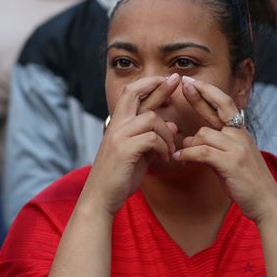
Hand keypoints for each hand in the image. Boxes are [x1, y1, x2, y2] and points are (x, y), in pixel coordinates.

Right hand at [84, 74, 179, 215]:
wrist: (101, 198)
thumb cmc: (119, 178)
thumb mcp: (139, 154)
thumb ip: (152, 137)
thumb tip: (173, 125)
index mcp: (117, 125)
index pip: (132, 95)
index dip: (151, 84)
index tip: (169, 79)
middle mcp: (116, 126)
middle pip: (134, 93)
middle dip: (158, 85)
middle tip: (175, 80)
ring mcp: (119, 136)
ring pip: (152, 119)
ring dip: (168, 134)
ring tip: (169, 150)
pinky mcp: (125, 149)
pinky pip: (153, 138)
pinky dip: (164, 147)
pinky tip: (163, 158)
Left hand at [173, 77, 276, 223]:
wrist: (266, 202)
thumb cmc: (244, 183)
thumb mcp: (229, 158)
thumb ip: (212, 145)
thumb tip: (190, 138)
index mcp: (240, 132)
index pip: (224, 105)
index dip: (208, 92)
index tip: (191, 82)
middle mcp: (241, 135)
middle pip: (218, 108)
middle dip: (200, 95)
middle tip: (184, 84)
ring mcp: (238, 147)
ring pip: (203, 134)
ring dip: (188, 145)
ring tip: (178, 155)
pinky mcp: (232, 162)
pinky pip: (202, 152)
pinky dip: (188, 155)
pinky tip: (178, 159)